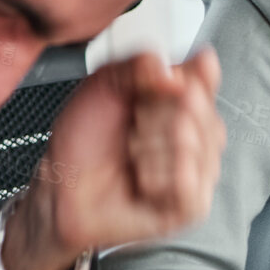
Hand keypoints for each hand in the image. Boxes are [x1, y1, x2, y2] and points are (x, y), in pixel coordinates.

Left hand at [1, 49, 225, 269]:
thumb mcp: (103, 85)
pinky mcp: (191, 204)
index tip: (170, 80)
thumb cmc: (82, 143)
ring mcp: (196, 168)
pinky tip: (143, 179)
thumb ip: (138, 65)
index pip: (204, 78)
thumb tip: (174, 71)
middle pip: (200, 110)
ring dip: (154, 149)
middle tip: (136, 124)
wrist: (65, 186)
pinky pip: (188, 184)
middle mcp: (192, 131)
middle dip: (159, 116)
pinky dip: (158, 178)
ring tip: (134, 156)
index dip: (192, 76)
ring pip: (196, 147)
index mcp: (175, 98)